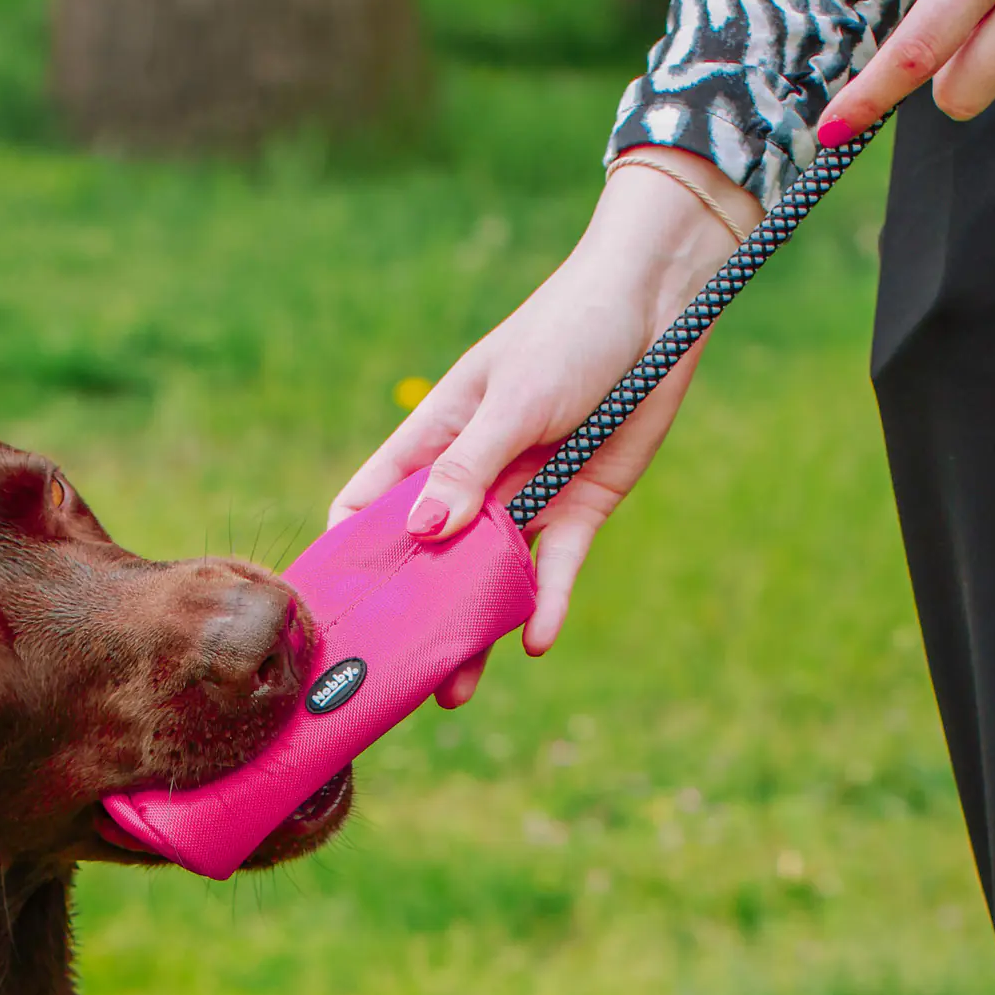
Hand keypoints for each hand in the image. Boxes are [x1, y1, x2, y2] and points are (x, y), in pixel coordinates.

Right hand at [328, 157, 746, 676]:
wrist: (659, 305)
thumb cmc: (569, 330)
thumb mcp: (513, 399)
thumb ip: (468, 467)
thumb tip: (420, 532)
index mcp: (433, 440)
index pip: (371, 505)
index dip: (349, 555)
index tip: (335, 613)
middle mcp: (471, 478)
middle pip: (430, 558)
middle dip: (413, 615)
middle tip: (396, 677)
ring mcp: (524, 496)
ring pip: (488, 576)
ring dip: (473, 629)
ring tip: (455, 689)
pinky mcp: (578, 507)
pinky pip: (555, 567)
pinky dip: (545, 603)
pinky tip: (535, 641)